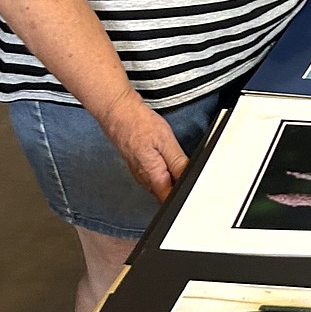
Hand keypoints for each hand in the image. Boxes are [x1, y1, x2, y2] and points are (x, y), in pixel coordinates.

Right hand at [99, 87, 188, 201]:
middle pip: (166, 193)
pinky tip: (164, 154)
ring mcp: (140, 173)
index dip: (183, 196)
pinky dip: (162, 168)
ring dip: (170, 175)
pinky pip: (154, 174)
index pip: (170, 200)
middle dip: (179, 185)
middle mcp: (144, 179)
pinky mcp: (138, 165)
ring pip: (160, 183)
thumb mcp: (166, 141)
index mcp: (153, 176)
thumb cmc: (138, 124)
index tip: (192, 187)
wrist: (117, 112)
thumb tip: (189, 179)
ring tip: (172, 156)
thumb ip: (178, 164)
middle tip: (184, 166)